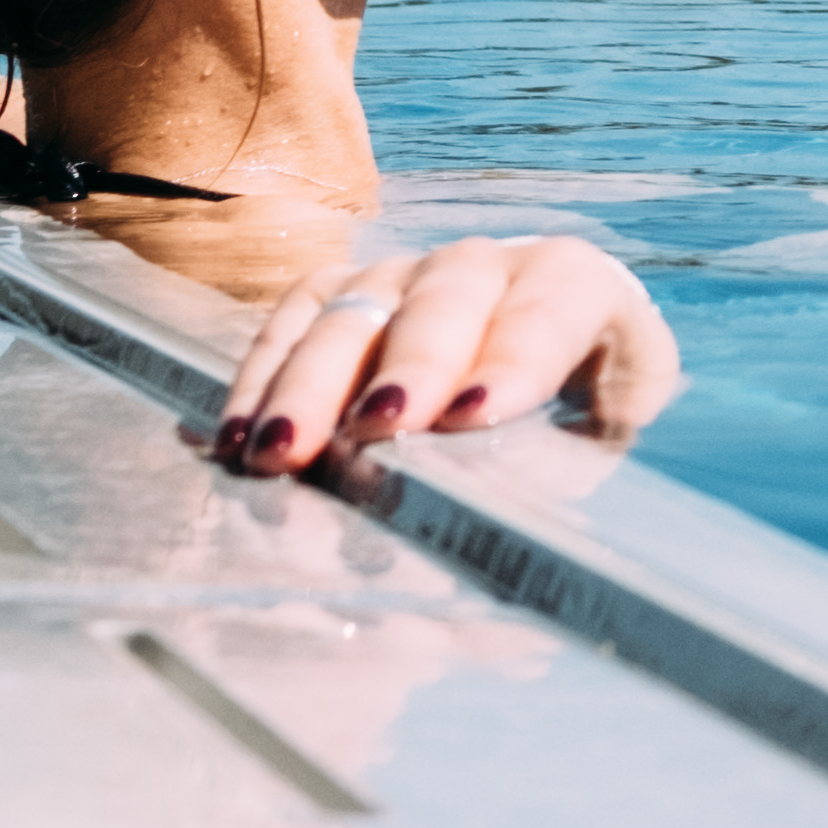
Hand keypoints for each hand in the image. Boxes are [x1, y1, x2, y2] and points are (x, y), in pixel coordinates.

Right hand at [209, 238, 682, 476]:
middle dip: (409, 364)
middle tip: (377, 427)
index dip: (514, 356)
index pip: (553, 306)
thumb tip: (496, 562)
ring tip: (277, 451)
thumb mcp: (593, 446)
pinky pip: (293, 320)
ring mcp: (405, 273)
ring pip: (354, 310)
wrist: (546, 380)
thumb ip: (557, 484)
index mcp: (576, 286)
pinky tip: (234, 438)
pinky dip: (262, 377)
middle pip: (444, 301)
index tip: (474, 413)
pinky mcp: (339, 292)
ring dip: (312, 382)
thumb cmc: (576, 419)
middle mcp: (486, 265)